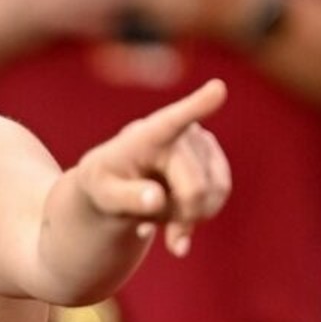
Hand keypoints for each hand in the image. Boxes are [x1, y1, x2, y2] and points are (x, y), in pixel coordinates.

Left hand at [75, 78, 230, 258]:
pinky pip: (219, 195)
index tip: (217, 89)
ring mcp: (204, 144)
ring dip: (186, 217)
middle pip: (196, 190)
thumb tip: (156, 199)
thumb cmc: (105, 183)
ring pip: (213, 195)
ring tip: (155, 211)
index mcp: (147, 134)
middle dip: (180, 219)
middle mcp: (182, 131)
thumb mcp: (101, 195)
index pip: (173, 120)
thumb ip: (125, 198)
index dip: (197, 106)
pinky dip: (197, 214)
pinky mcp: (216, 160)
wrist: (119, 183)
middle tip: (144, 232)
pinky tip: (172, 214)